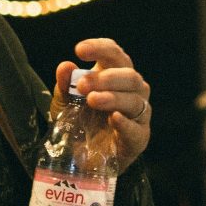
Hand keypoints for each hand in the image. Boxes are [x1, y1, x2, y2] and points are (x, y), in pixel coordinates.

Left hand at [58, 38, 150, 165]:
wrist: (84, 158)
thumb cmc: (79, 122)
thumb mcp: (65, 103)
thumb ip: (65, 86)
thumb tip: (65, 66)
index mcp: (115, 75)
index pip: (115, 54)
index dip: (100, 48)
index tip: (80, 50)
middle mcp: (133, 91)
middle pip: (129, 75)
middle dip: (106, 77)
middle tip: (82, 85)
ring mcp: (139, 114)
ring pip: (134, 99)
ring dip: (112, 97)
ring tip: (92, 100)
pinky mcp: (139, 138)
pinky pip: (136, 129)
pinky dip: (125, 122)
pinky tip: (113, 118)